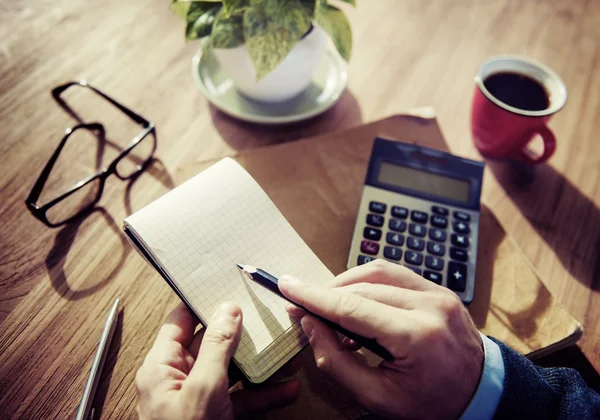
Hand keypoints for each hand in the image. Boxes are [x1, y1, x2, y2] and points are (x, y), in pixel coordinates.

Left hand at [135, 302, 299, 418]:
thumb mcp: (204, 387)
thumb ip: (216, 346)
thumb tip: (227, 310)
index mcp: (162, 366)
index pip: (180, 321)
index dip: (202, 303)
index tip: (225, 286)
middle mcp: (180, 379)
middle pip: (213, 345)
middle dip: (242, 334)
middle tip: (264, 316)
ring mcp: (200, 399)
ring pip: (233, 371)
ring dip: (260, 364)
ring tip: (285, 350)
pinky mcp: (217, 416)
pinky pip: (242, 398)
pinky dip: (264, 394)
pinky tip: (287, 388)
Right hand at [280, 260, 482, 419]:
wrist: (481, 394)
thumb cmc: (431, 403)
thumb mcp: (378, 397)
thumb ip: (336, 362)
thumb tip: (310, 325)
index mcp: (417, 337)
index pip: (352, 308)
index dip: (314, 297)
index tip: (287, 287)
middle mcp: (430, 306)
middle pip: (362, 287)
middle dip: (326, 294)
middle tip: (302, 308)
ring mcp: (438, 292)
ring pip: (376, 271)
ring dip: (345, 284)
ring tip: (329, 307)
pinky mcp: (439, 288)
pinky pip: (394, 273)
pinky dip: (368, 282)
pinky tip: (356, 301)